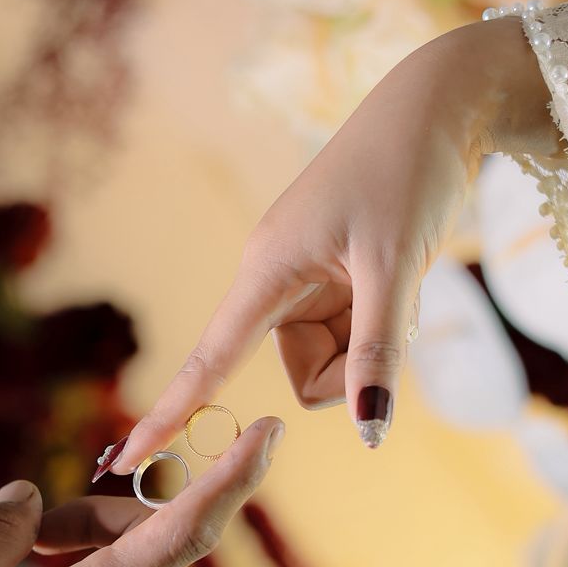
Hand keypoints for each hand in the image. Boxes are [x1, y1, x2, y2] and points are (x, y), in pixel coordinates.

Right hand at [107, 17, 557, 468]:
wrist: (440, 107)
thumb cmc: (408, 171)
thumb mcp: (397, 265)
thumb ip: (380, 350)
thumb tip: (369, 429)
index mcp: (267, 270)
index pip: (209, 361)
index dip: (169, 413)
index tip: (127, 459)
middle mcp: (275, 279)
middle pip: (305, 372)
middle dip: (355, 364)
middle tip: (395, 304)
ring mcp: (306, 279)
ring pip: (335, 357)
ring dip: (375, 338)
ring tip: (402, 277)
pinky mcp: (334, 275)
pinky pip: (354, 330)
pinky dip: (384, 320)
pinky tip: (403, 274)